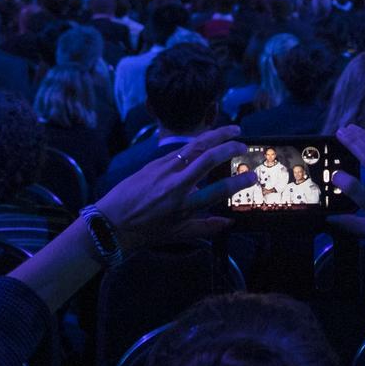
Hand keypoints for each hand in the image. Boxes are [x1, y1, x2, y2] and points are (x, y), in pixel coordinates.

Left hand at [96, 125, 251, 251]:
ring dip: (217, 135)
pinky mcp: (154, 162)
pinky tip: (209, 139)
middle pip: (208, 158)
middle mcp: (177, 185)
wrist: (111, 222)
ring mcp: (165, 170)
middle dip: (230, 148)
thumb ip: (206, 228)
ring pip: (195, 146)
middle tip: (244, 145)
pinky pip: (181, 149)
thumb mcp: (177, 235)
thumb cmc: (145, 233)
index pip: (218, 190)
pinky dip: (198, 142)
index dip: (239, 182)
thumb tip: (229, 222)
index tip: (253, 176)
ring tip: (233, 130)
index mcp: (185, 206)